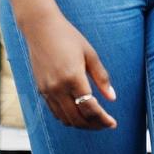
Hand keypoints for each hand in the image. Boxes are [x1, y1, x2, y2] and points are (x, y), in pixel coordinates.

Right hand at [22, 12, 117, 129]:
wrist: (40, 27)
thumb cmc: (68, 36)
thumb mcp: (90, 54)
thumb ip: (101, 77)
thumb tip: (112, 97)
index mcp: (73, 77)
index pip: (90, 108)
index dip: (103, 119)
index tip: (113, 123)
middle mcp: (58, 87)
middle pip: (78, 119)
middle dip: (94, 125)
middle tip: (105, 123)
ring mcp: (47, 90)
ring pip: (66, 119)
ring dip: (81, 124)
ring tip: (94, 120)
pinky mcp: (41, 89)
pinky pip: (55, 112)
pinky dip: (68, 117)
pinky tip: (78, 112)